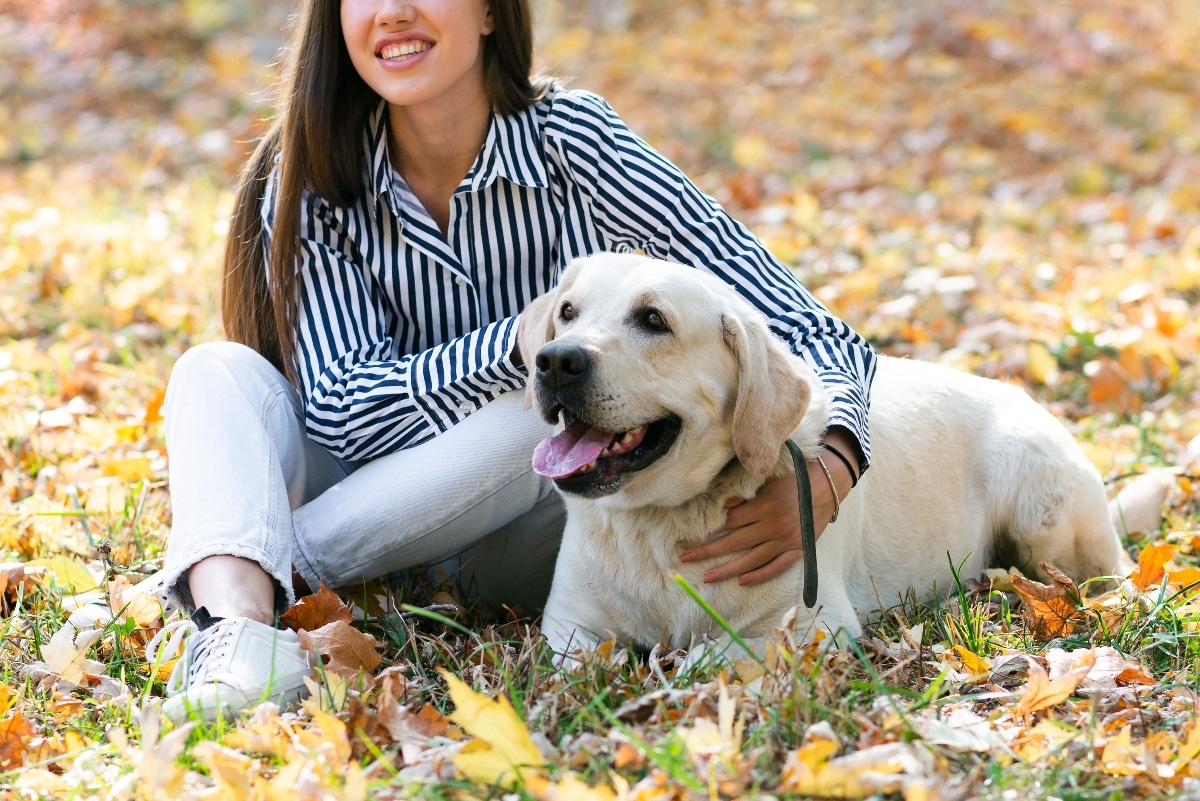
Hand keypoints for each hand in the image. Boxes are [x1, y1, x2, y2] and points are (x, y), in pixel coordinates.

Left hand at [679, 430, 858, 585]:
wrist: (830, 482)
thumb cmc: (795, 475)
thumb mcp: (768, 478)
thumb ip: (746, 493)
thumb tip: (723, 506)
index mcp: (763, 506)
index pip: (728, 523)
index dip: (706, 531)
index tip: (687, 538)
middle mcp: (773, 526)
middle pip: (733, 543)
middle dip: (707, 552)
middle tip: (684, 559)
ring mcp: (787, 540)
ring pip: (752, 560)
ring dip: (727, 570)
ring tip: (706, 577)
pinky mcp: (799, 548)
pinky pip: (777, 566)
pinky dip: (760, 575)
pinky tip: (742, 582)